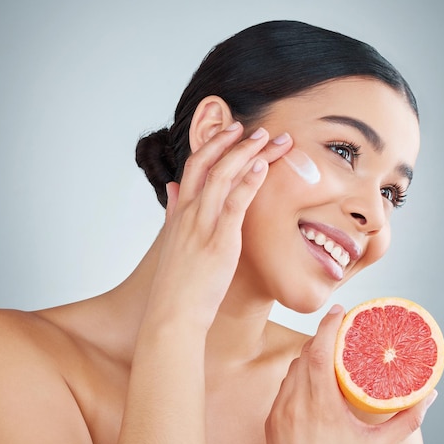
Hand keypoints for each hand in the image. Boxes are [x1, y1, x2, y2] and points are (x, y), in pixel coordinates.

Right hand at [145, 124, 292, 330]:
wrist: (172, 315)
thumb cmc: (176, 285)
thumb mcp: (172, 243)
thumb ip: (172, 212)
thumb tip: (172, 189)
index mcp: (179, 214)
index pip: (194, 166)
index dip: (213, 144)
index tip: (233, 131)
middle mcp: (188, 213)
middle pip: (208, 163)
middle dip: (232, 139)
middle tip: (258, 127)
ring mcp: (202, 225)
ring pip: (223, 175)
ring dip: (248, 152)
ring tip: (271, 138)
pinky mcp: (219, 241)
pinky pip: (234, 203)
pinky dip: (249, 180)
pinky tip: (263, 165)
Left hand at [265, 304, 436, 443]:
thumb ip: (407, 421)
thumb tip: (430, 395)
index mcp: (321, 407)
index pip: (319, 353)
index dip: (327, 327)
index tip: (339, 311)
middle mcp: (295, 406)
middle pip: (304, 356)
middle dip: (320, 339)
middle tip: (339, 333)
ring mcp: (278, 414)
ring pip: (291, 373)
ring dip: (307, 360)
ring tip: (326, 356)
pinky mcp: (270, 424)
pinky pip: (282, 391)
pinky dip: (296, 380)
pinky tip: (309, 382)